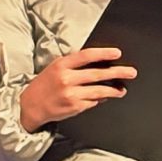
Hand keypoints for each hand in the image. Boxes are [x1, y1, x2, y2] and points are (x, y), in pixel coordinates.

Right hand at [18, 46, 134, 131]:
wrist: (30, 106)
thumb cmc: (45, 85)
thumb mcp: (56, 67)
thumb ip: (74, 65)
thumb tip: (99, 63)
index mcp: (61, 65)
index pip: (86, 56)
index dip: (103, 53)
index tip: (117, 53)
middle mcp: (66, 79)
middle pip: (97, 74)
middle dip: (117, 73)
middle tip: (131, 72)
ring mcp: (71, 94)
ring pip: (99, 91)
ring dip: (113, 90)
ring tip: (122, 89)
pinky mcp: (74, 107)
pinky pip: (93, 102)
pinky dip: (99, 99)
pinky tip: (104, 98)